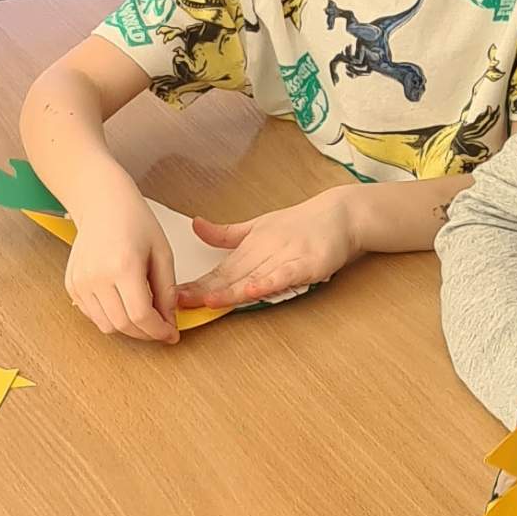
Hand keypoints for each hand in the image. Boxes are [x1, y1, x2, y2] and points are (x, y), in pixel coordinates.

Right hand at [62, 175, 177, 342]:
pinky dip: (110, 317)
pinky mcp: (72, 284)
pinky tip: (122, 302)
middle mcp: (97, 276)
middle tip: (160, 328)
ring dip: (127, 327)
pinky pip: (92, 315)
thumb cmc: (134, 221)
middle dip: (145, 333)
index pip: (141, 316)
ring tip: (142, 314)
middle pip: (123, 325)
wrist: (101, 203)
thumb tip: (169, 321)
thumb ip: (167, 290)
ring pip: (106, 325)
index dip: (158, 331)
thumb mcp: (162, 252)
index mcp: (123, 266)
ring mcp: (81, 281)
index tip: (171, 333)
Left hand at [180, 185, 361, 309]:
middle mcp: (264, 251)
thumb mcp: (258, 226)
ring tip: (207, 301)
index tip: (174, 295)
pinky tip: (251, 291)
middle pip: (231, 276)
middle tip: (178, 301)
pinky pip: (285, 275)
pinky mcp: (307, 263)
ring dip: (230, 290)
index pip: (219, 270)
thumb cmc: (301, 223)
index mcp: (250, 246)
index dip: (197, 284)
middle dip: (204, 291)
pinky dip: (268, 283)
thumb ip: (226, 234)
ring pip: (254, 277)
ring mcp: (286, 256)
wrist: (341, 214)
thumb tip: (195, 225)